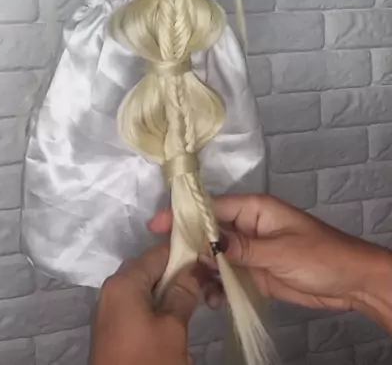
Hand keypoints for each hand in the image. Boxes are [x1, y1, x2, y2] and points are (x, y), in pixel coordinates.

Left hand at [90, 244, 201, 364]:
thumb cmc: (148, 364)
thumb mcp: (172, 329)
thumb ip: (184, 293)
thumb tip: (198, 267)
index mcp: (123, 282)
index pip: (159, 252)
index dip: (187, 253)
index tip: (212, 260)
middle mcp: (112, 289)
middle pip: (152, 268)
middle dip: (182, 273)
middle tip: (211, 284)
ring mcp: (111, 309)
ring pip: (147, 288)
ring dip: (174, 292)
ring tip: (203, 301)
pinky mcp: (114, 328)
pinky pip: (139, 305)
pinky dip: (160, 306)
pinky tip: (182, 314)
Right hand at [149, 194, 391, 329]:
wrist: (351, 282)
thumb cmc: (320, 255)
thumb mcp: (279, 251)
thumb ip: (242, 248)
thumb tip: (208, 243)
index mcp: (254, 209)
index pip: (212, 207)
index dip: (184, 215)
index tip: (156, 224)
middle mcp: (248, 226)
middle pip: (209, 232)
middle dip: (189, 247)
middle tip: (169, 265)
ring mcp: (250, 250)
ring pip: (215, 256)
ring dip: (202, 271)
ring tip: (192, 288)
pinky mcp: (255, 272)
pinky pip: (227, 275)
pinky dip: (216, 286)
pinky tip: (211, 299)